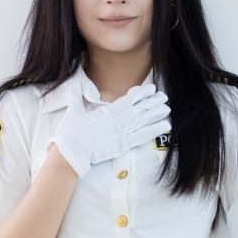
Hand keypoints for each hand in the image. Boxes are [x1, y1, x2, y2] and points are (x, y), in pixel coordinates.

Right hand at [50, 82, 170, 179]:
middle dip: (153, 102)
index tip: (151, 88)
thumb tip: (72, 85)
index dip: (141, 93)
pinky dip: (154, 130)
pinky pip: (142, 137)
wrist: (71, 151)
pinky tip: (165, 126)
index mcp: (107, 111)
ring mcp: (121, 133)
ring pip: (143, 121)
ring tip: (167, 108)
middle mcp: (117, 120)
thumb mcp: (72, 112)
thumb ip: (75, 98)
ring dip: (156, 114)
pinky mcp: (123, 146)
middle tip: (164, 96)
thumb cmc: (70, 133)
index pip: (129, 99)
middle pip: (139, 109)